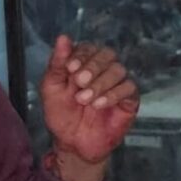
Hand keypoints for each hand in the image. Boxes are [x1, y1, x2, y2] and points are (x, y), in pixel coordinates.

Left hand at [40, 35, 138, 166]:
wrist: (71, 142)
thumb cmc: (61, 113)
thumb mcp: (51, 87)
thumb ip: (57, 63)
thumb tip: (63, 37)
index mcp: (83, 63)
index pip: (89, 47)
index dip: (81, 55)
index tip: (70, 68)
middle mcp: (102, 70)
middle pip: (107, 54)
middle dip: (92, 67)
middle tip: (79, 82)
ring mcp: (117, 83)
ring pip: (118, 70)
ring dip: (100, 83)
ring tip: (84, 99)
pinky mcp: (129, 99)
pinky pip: (129, 88)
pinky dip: (113, 95)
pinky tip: (98, 105)